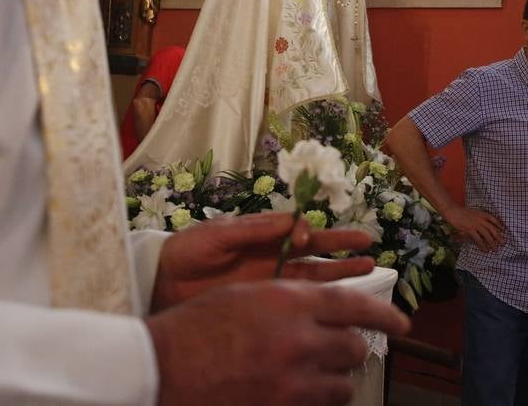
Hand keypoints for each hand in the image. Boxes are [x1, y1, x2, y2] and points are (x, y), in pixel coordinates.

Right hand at [148, 279, 410, 405]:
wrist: (160, 369)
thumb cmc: (196, 326)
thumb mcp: (246, 295)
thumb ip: (291, 300)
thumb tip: (325, 306)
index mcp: (290, 301)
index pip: (357, 306)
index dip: (386, 315)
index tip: (403, 323)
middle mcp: (299, 340)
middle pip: (353, 347)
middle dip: (350, 349)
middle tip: (341, 350)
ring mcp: (293, 381)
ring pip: (343, 383)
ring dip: (337, 378)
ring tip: (318, 375)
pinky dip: (319, 399)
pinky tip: (304, 392)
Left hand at [151, 212, 378, 310]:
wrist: (158, 287)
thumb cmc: (184, 253)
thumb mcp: (217, 235)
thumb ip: (254, 228)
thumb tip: (292, 220)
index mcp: (260, 237)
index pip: (298, 232)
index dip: (313, 233)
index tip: (314, 237)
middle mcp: (270, 260)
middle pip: (314, 255)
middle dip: (341, 250)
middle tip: (369, 247)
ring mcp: (268, 285)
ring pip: (312, 280)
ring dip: (339, 274)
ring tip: (369, 269)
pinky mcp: (263, 308)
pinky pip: (296, 305)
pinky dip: (318, 303)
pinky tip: (339, 303)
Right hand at [443, 204, 505, 250]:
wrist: (452, 211)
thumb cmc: (461, 212)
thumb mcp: (473, 213)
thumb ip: (479, 218)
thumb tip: (483, 225)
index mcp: (482, 213)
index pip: (494, 219)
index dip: (500, 225)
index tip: (504, 230)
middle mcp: (481, 219)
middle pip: (493, 229)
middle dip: (499, 236)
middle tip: (503, 243)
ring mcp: (476, 224)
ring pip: (487, 235)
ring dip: (492, 243)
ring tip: (495, 249)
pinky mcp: (470, 229)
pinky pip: (478, 239)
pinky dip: (482, 245)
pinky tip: (484, 250)